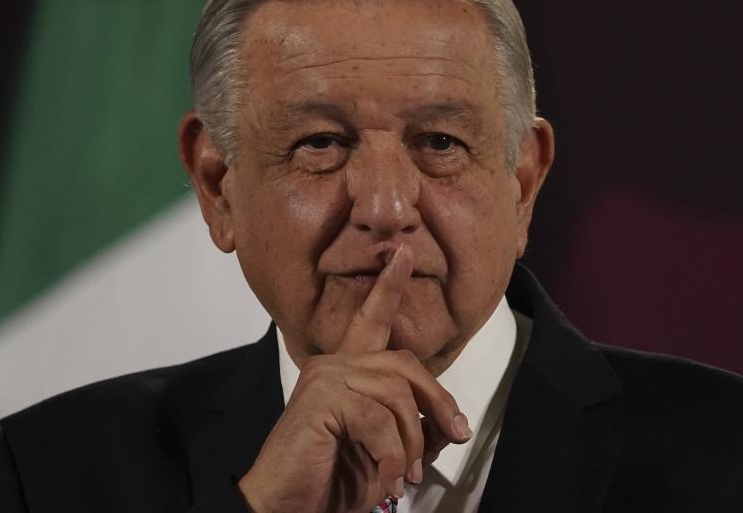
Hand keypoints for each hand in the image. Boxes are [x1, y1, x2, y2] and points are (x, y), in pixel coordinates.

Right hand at [238, 244, 471, 512]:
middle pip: (404, 365)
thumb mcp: (389, 454)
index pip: (370, 320)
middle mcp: (332, 366)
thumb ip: (417, 430)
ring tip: (405, 476)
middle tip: (456, 436)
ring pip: (396, 395)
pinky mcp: (321, 399)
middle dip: (438, 402)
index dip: (389, 287)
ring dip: (412, 443)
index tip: (404, 254)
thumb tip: (452, 424)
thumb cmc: (332, 482)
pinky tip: (388, 479)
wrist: (287, 509)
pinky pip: (379, 420)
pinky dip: (393, 456)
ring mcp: (324, 379)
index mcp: (345, 372)